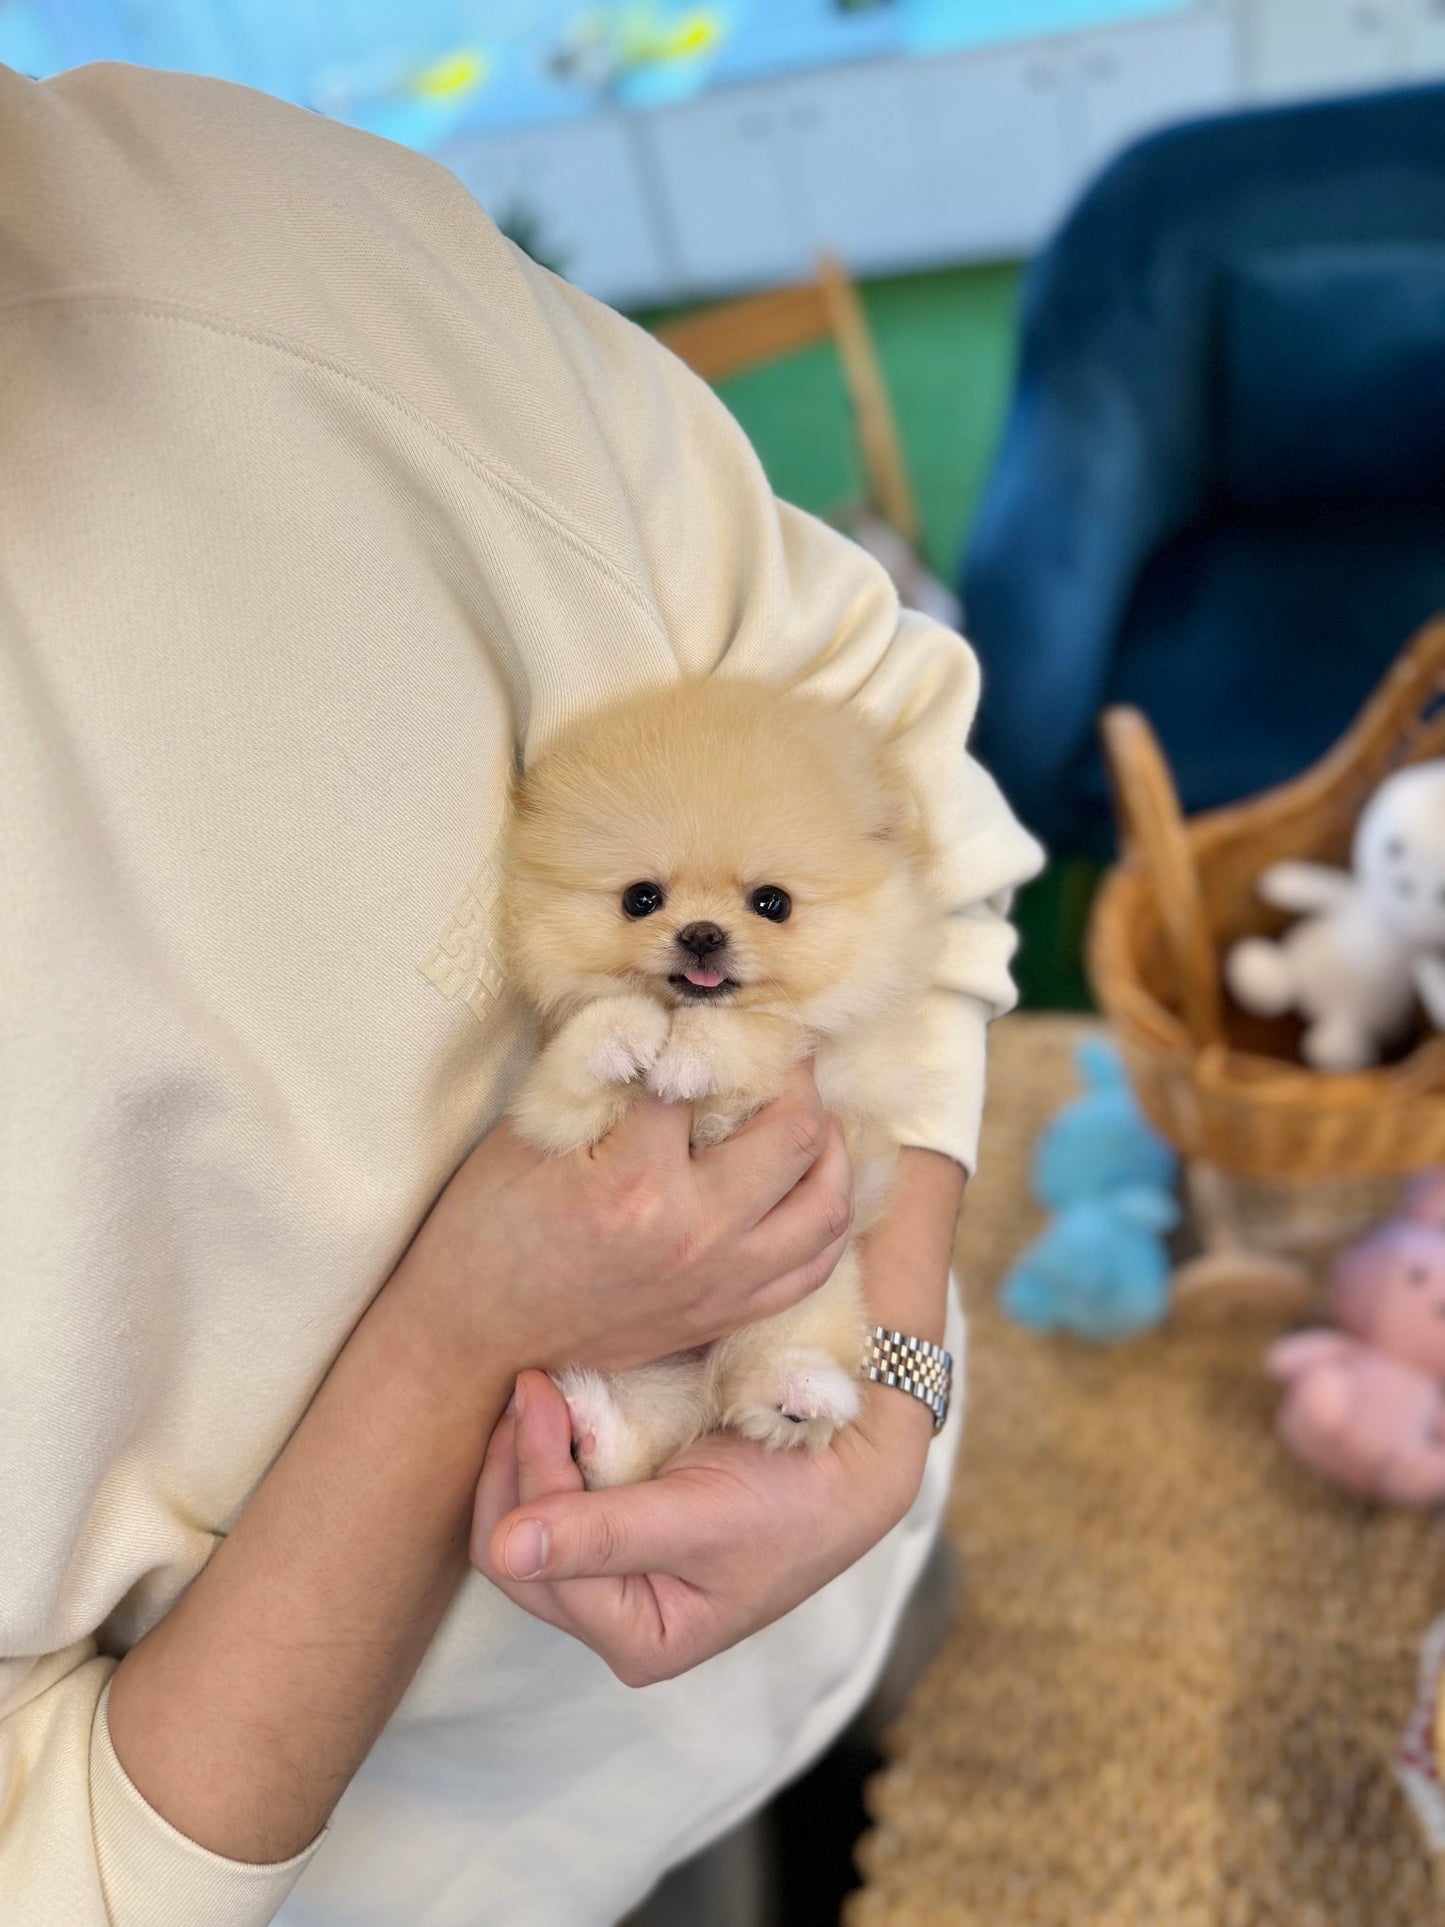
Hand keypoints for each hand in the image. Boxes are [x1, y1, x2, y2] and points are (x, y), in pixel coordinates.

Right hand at [393, 1059, 852, 1376]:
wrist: (473, 1341)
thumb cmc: (486, 1234)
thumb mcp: (530, 1132)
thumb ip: (599, 1072)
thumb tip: (654, 1014)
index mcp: (638, 1180)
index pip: (708, 1074)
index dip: (711, 1032)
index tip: (713, 1014)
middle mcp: (695, 1234)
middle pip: (795, 1131)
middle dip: (795, 1074)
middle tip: (779, 1049)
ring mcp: (720, 1282)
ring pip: (828, 1202)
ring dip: (830, 1144)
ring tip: (808, 1110)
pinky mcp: (725, 1315)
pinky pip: (815, 1265)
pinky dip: (825, 1214)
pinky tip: (810, 1181)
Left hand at [470, 1366, 933, 1686]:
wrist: (852, 1453)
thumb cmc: (795, 1498)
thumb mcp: (701, 1518)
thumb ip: (604, 1535)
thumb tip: (506, 1551)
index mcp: (641, 1638)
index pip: (541, 1568)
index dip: (531, 1476)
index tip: (540, 1389)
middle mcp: (617, 1613)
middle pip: (516, 1549)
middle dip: (515, 1465)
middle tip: (532, 1383)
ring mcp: (615, 1565)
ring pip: (525, 1516)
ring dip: (525, 1451)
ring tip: (542, 1387)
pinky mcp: (620, 1516)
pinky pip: (556, 1489)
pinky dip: (548, 1444)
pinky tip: (561, 1402)